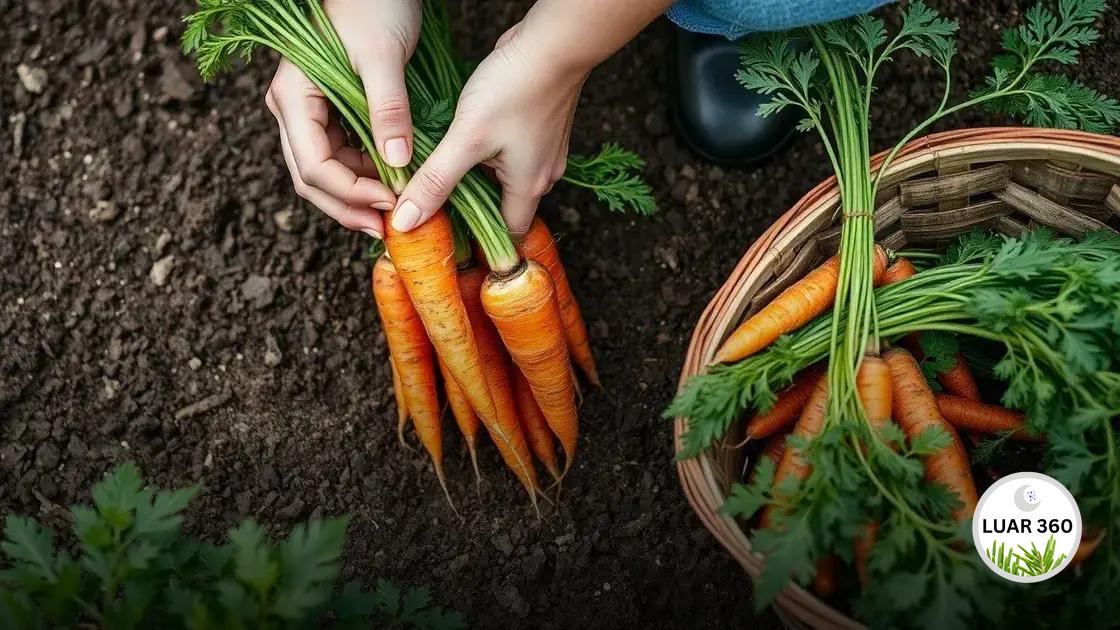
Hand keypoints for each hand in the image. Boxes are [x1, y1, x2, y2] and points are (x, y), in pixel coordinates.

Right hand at [265, 0, 420, 237]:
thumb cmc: (373, 6)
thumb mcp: (383, 57)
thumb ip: (388, 110)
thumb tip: (398, 163)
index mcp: (292, 98)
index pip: (314, 167)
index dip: (351, 193)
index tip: (392, 200)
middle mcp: (292, 111)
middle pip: (312, 179)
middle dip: (349, 206)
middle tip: (387, 228)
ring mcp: (308, 113)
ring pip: (326, 172)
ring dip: (358, 195)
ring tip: (395, 209)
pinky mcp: (329, 113)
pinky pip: (341, 155)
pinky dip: (364, 175)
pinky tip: (392, 184)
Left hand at [392, 22, 587, 236]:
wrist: (552, 43)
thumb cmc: (515, 88)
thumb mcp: (467, 139)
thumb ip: (436, 180)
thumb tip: (406, 221)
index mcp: (529, 187)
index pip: (505, 233)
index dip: (477, 240)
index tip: (446, 239)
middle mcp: (542, 174)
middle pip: (503, 205)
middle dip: (470, 207)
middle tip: (433, 205)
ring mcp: (543, 149)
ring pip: (502, 176)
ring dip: (474, 176)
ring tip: (440, 172)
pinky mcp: (536, 127)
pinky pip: (507, 153)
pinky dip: (484, 153)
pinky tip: (462, 140)